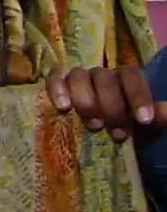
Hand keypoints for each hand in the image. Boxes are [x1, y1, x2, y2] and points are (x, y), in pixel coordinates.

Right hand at [46, 66, 166, 141]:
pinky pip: (54, 78)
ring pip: (79, 77)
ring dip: (86, 101)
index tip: (144, 120)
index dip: (138, 96)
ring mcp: (79, 78)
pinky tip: (63, 107)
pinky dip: (57, 89)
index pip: (132, 77)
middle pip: (104, 79)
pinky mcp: (58, 85)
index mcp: (126, 79)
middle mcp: (102, 75)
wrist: (101, 136)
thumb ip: (157, 118)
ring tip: (94, 125)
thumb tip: (163, 113)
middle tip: (116, 132)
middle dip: (112, 106)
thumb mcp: (146, 127)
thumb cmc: (127, 129)